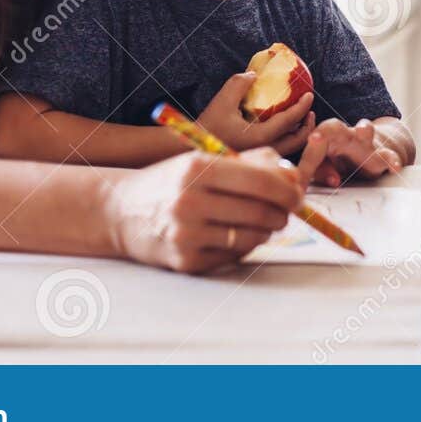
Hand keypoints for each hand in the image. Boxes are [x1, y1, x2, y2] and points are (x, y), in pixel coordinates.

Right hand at [104, 143, 314, 272]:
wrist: (121, 211)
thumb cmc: (173, 181)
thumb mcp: (205, 160)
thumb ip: (252, 164)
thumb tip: (296, 178)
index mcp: (196, 169)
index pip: (261, 181)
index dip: (288, 189)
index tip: (298, 192)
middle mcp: (188, 202)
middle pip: (261, 212)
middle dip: (283, 212)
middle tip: (285, 210)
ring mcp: (185, 235)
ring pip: (253, 237)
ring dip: (266, 230)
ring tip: (260, 220)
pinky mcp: (185, 261)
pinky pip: (235, 255)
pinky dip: (244, 245)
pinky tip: (234, 233)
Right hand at [195, 72, 315, 155]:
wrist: (191, 152)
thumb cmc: (207, 126)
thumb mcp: (222, 101)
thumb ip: (239, 84)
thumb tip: (255, 74)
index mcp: (261, 137)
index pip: (290, 121)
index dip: (303, 106)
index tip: (310, 95)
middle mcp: (265, 150)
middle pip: (298, 140)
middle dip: (308, 124)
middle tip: (310, 110)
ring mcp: (263, 158)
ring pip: (291, 148)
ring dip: (300, 133)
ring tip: (301, 119)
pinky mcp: (258, 160)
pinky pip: (281, 150)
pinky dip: (289, 139)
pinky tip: (283, 128)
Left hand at [311, 118, 403, 185]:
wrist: (378, 154)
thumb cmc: (344, 160)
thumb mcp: (328, 166)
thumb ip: (319, 171)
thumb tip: (318, 183)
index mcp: (328, 139)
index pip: (315, 140)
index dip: (310, 151)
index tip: (307, 157)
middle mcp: (346, 137)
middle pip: (335, 127)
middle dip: (326, 130)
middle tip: (316, 137)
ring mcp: (367, 145)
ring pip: (366, 131)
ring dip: (363, 129)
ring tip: (362, 129)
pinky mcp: (384, 156)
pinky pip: (390, 156)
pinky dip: (392, 160)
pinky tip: (395, 167)